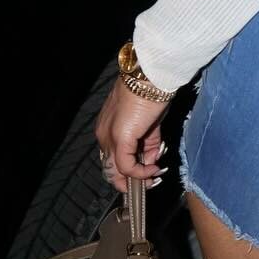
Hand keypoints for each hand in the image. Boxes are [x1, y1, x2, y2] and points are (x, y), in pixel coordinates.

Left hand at [95, 76, 169, 192]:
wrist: (150, 76)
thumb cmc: (151, 93)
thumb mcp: (149, 123)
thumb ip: (148, 143)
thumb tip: (152, 159)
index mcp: (107, 128)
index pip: (113, 157)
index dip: (129, 170)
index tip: (147, 172)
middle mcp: (103, 135)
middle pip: (112, 168)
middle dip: (132, 179)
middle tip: (151, 181)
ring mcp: (109, 138)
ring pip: (117, 171)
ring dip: (137, 178)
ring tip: (154, 175)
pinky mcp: (119, 139)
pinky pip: (127, 166)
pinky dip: (141, 172)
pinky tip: (153, 168)